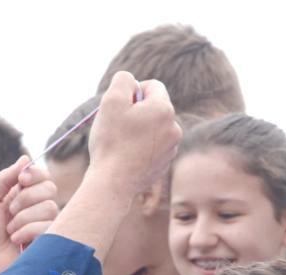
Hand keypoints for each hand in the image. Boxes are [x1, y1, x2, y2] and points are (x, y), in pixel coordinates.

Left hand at [0, 156, 57, 274]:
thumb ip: (5, 177)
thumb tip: (25, 158)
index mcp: (22, 196)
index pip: (42, 176)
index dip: (35, 174)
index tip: (21, 181)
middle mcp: (36, 208)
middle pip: (50, 188)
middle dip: (27, 197)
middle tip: (10, 211)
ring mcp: (44, 225)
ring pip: (50, 207)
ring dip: (24, 218)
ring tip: (9, 231)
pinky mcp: (49, 242)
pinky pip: (48, 226)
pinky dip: (27, 231)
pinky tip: (16, 241)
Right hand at [88, 71, 182, 197]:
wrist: (113, 183)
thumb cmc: (111, 141)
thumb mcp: (111, 100)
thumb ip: (123, 80)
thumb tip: (131, 80)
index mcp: (165, 109)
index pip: (153, 86)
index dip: (132, 92)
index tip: (119, 106)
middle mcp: (174, 128)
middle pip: (154, 108)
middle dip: (136, 112)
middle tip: (117, 125)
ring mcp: (171, 149)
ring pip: (153, 129)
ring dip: (139, 130)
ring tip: (121, 143)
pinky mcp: (163, 164)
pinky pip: (152, 147)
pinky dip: (140, 148)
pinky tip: (125, 157)